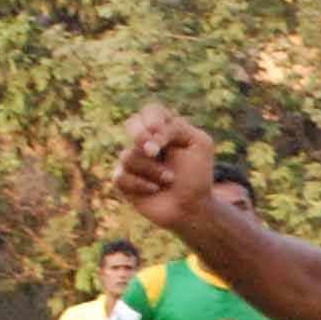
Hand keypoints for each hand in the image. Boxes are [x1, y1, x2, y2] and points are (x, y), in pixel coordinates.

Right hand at [113, 102, 216, 229]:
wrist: (193, 208)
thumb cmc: (197, 176)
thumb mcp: (199, 144)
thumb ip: (177, 128)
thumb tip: (150, 135)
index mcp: (164, 129)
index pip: (152, 111)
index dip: (153, 119)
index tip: (160, 134)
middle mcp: (145, 141)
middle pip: (132, 124)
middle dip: (142, 137)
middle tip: (154, 152)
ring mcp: (132, 159)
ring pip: (128, 156)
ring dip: (153, 170)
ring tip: (170, 180)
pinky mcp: (123, 179)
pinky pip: (121, 176)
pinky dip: (141, 184)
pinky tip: (155, 190)